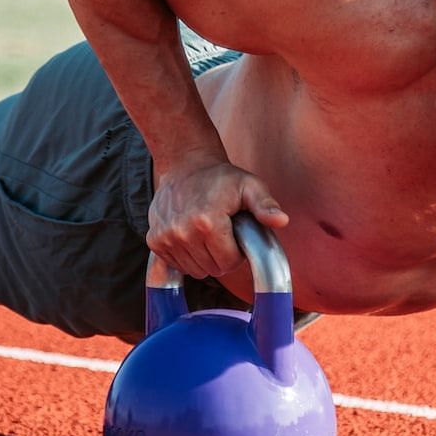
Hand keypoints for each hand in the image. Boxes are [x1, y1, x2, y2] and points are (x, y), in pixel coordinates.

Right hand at [146, 158, 289, 279]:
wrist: (185, 165)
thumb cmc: (222, 178)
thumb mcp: (250, 186)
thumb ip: (265, 205)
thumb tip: (281, 221)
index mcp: (208, 222)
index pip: (228, 263)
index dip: (237, 253)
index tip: (235, 235)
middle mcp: (182, 232)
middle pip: (212, 269)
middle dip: (221, 256)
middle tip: (223, 233)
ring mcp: (165, 237)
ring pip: (194, 271)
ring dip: (204, 258)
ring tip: (207, 233)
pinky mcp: (154, 241)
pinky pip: (177, 265)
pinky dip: (186, 256)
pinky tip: (191, 236)